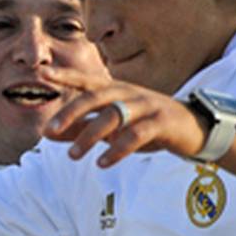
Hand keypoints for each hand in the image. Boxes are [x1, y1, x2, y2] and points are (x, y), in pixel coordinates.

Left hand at [40, 66, 207, 167]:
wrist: (194, 129)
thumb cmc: (146, 124)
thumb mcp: (111, 126)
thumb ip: (80, 129)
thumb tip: (46, 134)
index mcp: (115, 90)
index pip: (86, 80)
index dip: (64, 75)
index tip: (42, 73)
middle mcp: (128, 93)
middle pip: (94, 98)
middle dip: (69, 113)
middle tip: (49, 131)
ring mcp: (146, 105)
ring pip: (113, 116)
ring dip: (90, 136)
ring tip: (73, 156)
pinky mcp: (161, 122)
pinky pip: (137, 134)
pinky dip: (118, 149)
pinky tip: (103, 162)